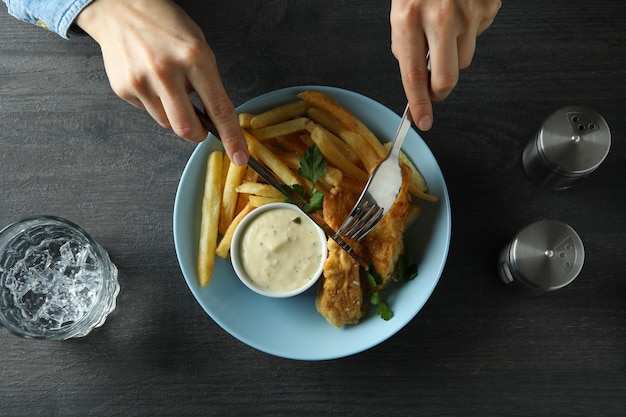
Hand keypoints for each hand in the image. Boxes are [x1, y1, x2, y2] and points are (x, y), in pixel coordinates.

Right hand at [75, 0, 248, 164]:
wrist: (119, 7)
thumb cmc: (165, 25)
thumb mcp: (198, 46)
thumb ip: (207, 82)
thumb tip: (215, 119)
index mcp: (194, 58)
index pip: (219, 108)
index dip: (232, 137)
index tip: (239, 157)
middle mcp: (166, 71)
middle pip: (187, 128)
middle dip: (197, 135)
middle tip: (200, 127)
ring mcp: (142, 81)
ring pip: (167, 123)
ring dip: (174, 114)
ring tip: (168, 84)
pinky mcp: (123, 88)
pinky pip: (147, 111)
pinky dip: (154, 103)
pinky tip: (149, 79)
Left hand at [390, 0, 500, 130]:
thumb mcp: (400, 5)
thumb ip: (404, 39)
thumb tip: (414, 69)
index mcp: (408, 17)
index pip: (413, 75)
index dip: (418, 104)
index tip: (422, 121)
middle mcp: (439, 17)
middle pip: (446, 79)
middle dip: (440, 90)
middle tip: (435, 87)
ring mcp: (468, 12)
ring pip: (464, 59)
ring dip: (454, 54)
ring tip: (445, 27)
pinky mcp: (488, 6)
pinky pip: (479, 35)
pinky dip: (469, 30)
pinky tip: (462, 10)